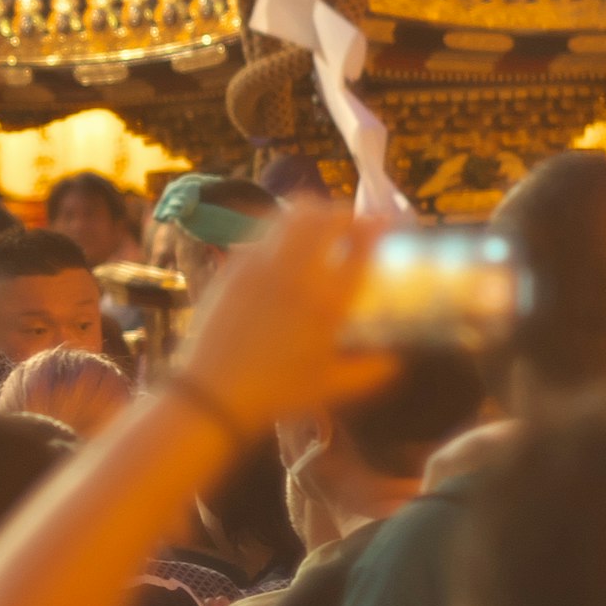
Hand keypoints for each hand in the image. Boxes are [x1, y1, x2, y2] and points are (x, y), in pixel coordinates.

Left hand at [169, 208, 391, 430]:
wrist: (212, 392)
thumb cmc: (276, 392)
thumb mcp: (331, 387)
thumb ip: (369, 371)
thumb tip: (393, 360)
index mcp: (327, 302)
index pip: (360, 247)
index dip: (375, 228)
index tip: (382, 226)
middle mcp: (297, 273)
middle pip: (327, 217)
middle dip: (345, 214)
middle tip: (351, 224)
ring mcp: (261, 264)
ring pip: (293, 216)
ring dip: (314, 214)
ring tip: (320, 227)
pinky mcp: (234, 266)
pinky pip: (264, 233)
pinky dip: (282, 233)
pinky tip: (283, 251)